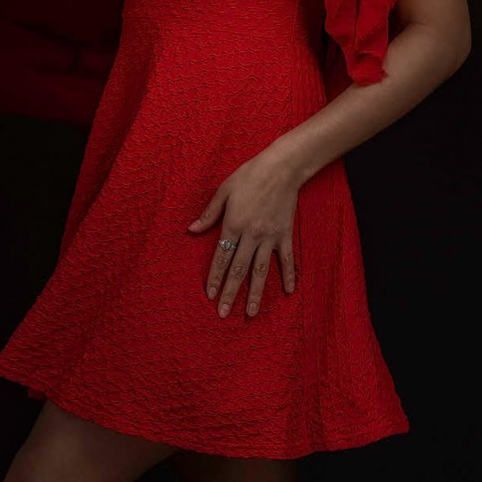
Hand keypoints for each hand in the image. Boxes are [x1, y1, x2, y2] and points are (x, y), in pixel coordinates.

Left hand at [186, 151, 300, 318]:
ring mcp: (270, 237)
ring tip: (251, 313)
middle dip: (230, 292)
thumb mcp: (224, 190)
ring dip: (255, 293)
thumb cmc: (249, 175)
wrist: (281, 168)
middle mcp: (251, 235)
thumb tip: (192, 230)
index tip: (210, 295)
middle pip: (238, 269)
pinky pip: (286, 259)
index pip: (221, 257)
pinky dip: (288, 275)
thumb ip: (209, 213)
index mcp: (233, 224)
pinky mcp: (285, 234)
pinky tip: (289, 291)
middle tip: (224, 313)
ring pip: (261, 270)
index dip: (215, 277)